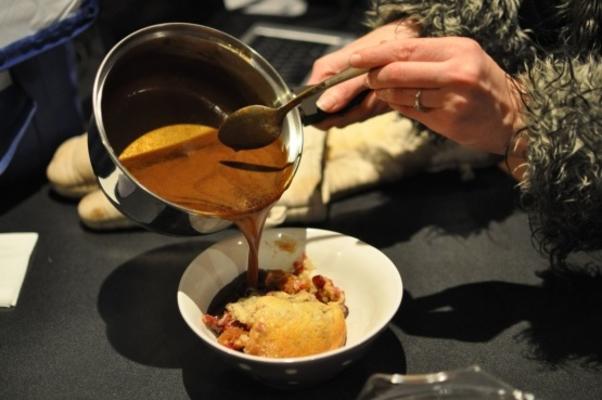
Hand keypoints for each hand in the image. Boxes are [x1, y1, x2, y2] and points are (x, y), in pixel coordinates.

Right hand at [306, 21, 418, 129]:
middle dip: (350, 113)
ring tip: (376, 92)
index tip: (344, 111)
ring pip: (346, 117)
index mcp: (323, 73)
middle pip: (328, 116)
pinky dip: (370, 108)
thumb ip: (343, 90)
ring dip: (363, 110)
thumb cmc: (382, 49)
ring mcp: (342, 94)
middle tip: (368, 97)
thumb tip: (323, 106)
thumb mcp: (363, 71)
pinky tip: (378, 95)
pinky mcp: (355, 100)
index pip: (308, 105)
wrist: (403, 43)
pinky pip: (358, 114)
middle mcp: (329, 85)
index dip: (324, 115)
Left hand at [349, 36, 524, 154]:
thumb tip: (386, 57)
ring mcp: (452, 98)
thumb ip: (429, 57)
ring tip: (380, 90)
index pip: (407, 48)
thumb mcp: (463, 58)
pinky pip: (410, 111)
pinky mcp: (447, 120)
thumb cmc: (483, 84)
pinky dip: (398, 105)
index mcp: (458, 50)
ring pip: (401, 94)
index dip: (376, 54)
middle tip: (364, 76)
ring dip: (383, 92)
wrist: (513, 117)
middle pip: (398, 71)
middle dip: (374, 75)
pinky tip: (398, 102)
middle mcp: (456, 72)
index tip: (356, 57)